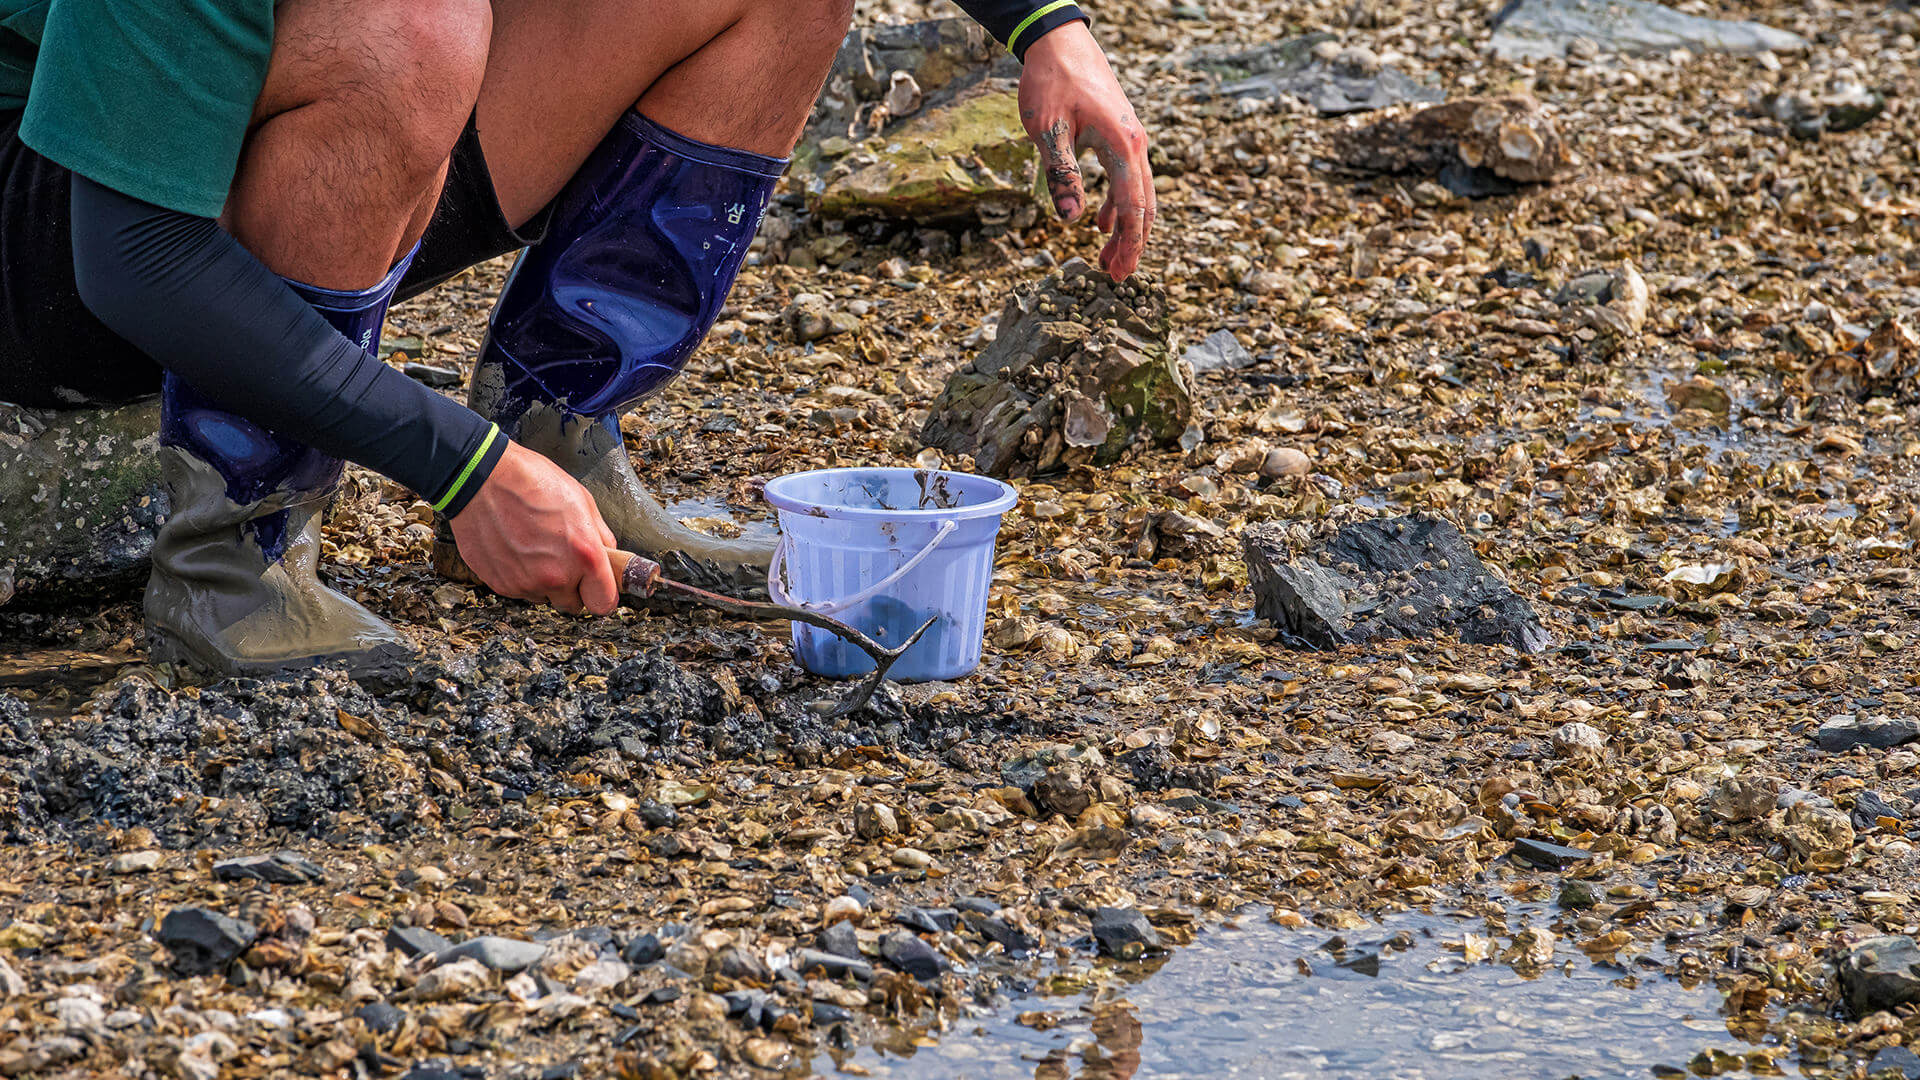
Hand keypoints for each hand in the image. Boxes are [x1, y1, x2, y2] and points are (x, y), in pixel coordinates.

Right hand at [447, 440, 620, 614]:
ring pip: (544, 597)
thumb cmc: (530, 481)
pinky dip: (519, 576)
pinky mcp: (500, 584)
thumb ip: (599, 534)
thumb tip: (606, 553)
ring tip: (533, 547)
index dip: (602, 594)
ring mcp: (526, 583)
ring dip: (543, 581)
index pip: (604, 602)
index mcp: (584, 555)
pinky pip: (518, 590)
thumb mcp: (581, 498)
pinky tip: (515, 548)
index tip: (598, 586)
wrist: (479, 479)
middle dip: (572, 587)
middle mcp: (556, 576)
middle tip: (563, 561)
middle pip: (573, 605)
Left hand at [1017, 21, 1154, 279]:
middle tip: (1115, 277)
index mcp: (1123, 146)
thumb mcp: (1048, 130)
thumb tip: (1070, 221)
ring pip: (1138, 194)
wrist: (1060, 41)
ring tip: (1107, 258)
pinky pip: (1127, 178)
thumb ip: (1062, 175)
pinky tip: (1102, 222)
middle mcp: (1136, 145)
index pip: (1134, 208)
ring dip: (1125, 228)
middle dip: (1131, 245)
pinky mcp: (1121, 135)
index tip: (1121, 276)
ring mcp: (1131, 139)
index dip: (1128, 246)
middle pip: (1143, 206)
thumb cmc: (1051, 82)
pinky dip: (1119, 204)